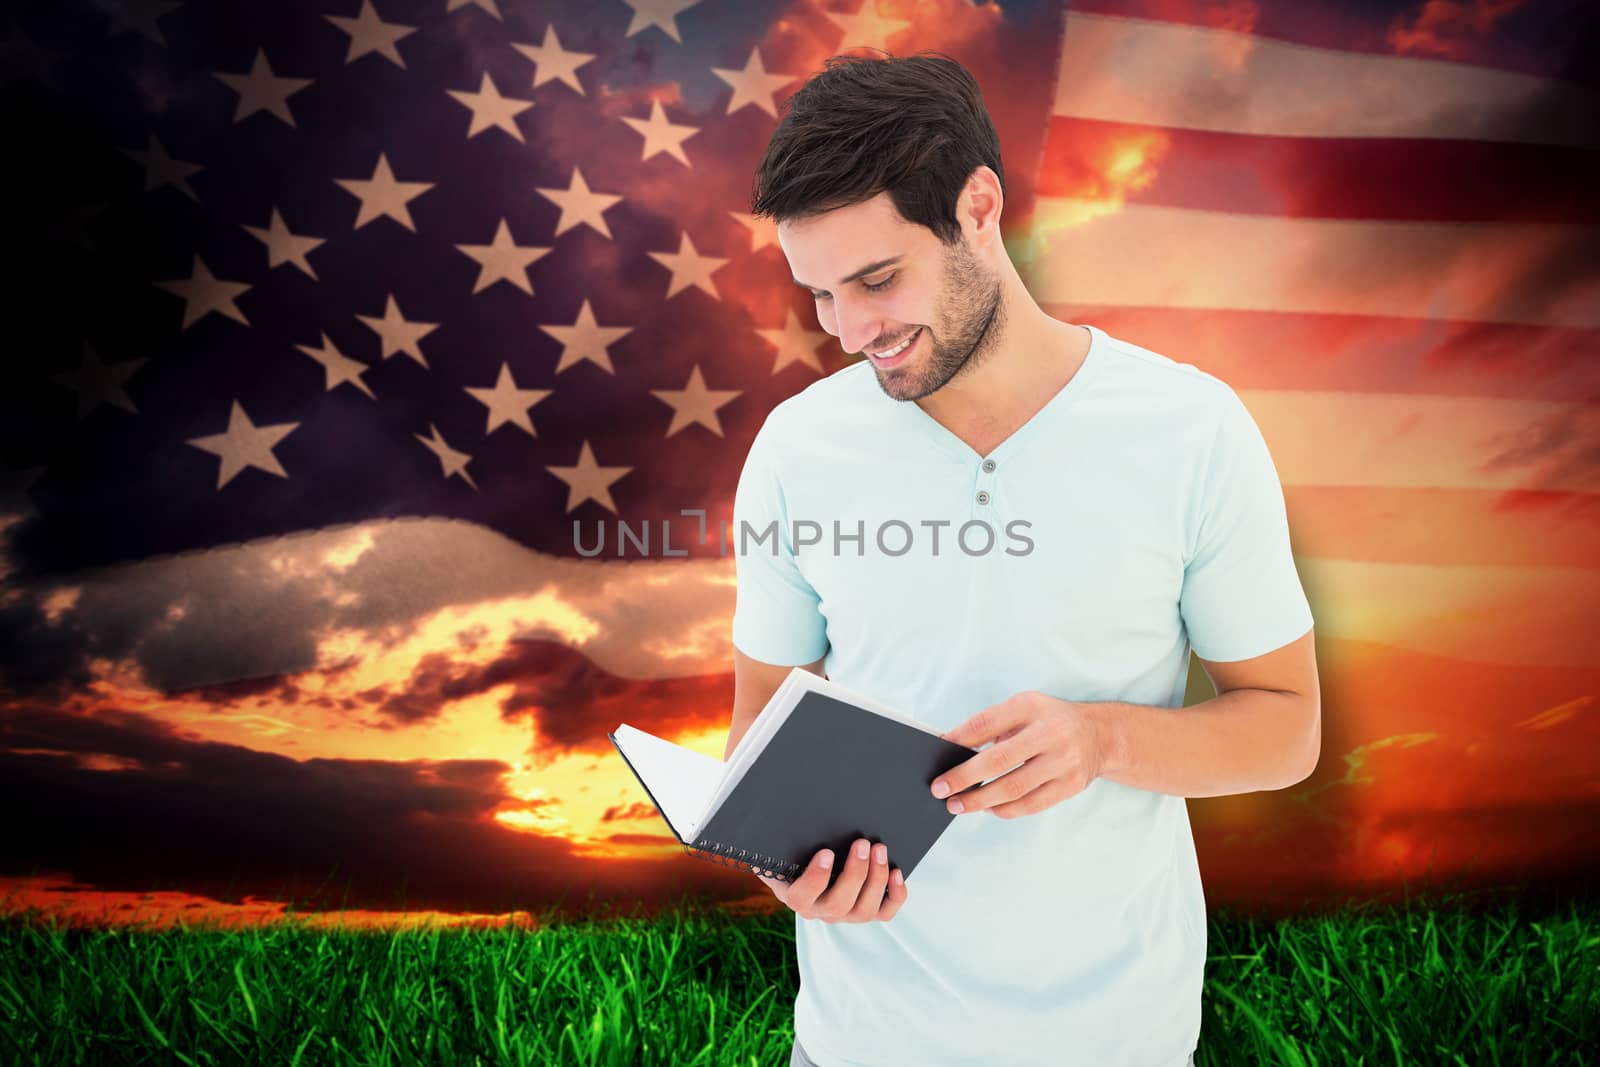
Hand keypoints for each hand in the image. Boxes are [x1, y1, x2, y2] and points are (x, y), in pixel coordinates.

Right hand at [754, 837, 906, 922]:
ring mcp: (845, 915)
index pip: (802, 896)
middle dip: (855, 872)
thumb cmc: (796, 854)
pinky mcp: (866, 912)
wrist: (809, 868)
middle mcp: (820, 910)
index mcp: (796, 896)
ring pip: (864, 909)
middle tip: (862, 843)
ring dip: (876, 878)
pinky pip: (885, 912)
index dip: (815, 877)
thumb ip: (780, 837)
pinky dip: (895, 894)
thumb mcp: (782, 847)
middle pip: (839, 903)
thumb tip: (782, 813)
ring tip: (880, 849)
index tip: (826, 852)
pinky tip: (896, 872)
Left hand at [931, 690, 1106, 818]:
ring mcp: (1063, 762)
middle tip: (940, 790)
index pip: (987, 723)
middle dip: (964, 778)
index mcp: (1031, 707)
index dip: (959, 739)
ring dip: (980, 800)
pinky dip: (1004, 809)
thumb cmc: (1049, 721)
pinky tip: (987, 807)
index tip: (936, 752)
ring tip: (958, 805)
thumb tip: (952, 749)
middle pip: (998, 761)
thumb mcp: (1023, 708)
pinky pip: (1030, 805)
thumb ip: (991, 724)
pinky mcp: (1070, 786)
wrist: (1100, 735)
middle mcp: (1050, 733)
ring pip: (1013, 789)